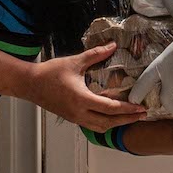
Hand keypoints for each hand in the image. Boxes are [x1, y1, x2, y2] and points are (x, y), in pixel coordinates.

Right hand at [27, 43, 147, 132]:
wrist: (30, 84)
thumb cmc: (50, 73)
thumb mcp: (75, 62)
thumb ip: (96, 54)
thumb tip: (112, 45)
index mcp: (81, 99)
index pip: (110, 108)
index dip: (128, 109)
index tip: (141, 108)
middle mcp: (79, 113)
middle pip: (109, 122)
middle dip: (127, 120)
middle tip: (142, 116)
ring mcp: (75, 118)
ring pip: (100, 127)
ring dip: (116, 124)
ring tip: (130, 118)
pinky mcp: (72, 118)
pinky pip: (92, 125)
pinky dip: (105, 123)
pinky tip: (112, 116)